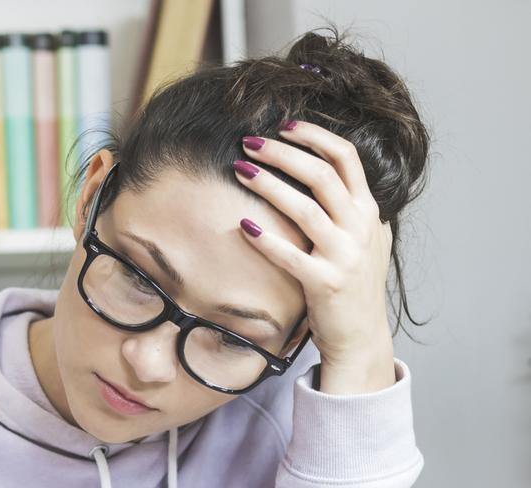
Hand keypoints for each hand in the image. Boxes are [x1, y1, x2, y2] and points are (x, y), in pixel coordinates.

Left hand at [233, 120, 395, 393]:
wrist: (361, 337)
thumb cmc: (357, 286)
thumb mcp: (368, 240)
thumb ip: (355, 209)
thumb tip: (336, 176)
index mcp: (368, 211)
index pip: (346, 157)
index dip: (314, 135)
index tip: (284, 125)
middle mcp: (361, 228)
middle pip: (322, 174)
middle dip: (283, 152)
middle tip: (250, 142)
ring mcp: (345, 256)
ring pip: (305, 208)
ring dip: (269, 184)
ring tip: (240, 169)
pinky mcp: (326, 283)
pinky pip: (290, 255)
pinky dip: (265, 238)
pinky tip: (242, 224)